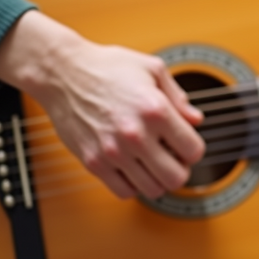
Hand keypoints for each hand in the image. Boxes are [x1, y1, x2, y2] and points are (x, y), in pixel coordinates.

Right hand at [0, 11, 204, 198]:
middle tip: (172, 158)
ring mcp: (113, 152)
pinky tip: (132, 168)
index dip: (193, 148)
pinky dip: (133, 185)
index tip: (185, 143)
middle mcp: (136, 135)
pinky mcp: (94, 162)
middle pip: (176, 178)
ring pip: (152, 190)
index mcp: (156, 110)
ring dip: (157, 179)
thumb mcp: (152, 69)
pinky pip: (124, 191)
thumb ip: (178, 97)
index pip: (193, 151)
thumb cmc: (107, 67)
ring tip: (151, 162)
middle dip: (180, 168)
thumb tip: (196, 120)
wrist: (62, 73)